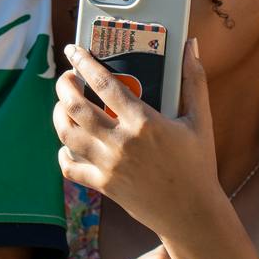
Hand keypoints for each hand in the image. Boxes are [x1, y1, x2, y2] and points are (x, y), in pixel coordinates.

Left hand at [56, 40, 223, 242]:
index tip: (74, 49)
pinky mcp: (103, 186)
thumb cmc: (198, 165)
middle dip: (64, 86)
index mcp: (144, 122)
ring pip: (67, 134)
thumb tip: (191, 44)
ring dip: (58, 114)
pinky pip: (70, 167)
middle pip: (77, 107)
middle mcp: (121, 142)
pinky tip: (68, 142)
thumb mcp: (200, 120)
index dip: (84, 62)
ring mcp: (109, 166)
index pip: (104, 84)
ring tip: (63, 104)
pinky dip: (62, 152)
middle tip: (67, 77)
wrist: (191, 213)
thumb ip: (194, 80)